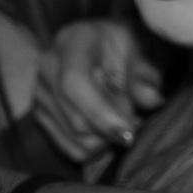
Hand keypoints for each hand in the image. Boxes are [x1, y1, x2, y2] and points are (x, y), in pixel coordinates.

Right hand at [32, 18, 162, 162]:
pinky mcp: (41, 116)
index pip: (75, 83)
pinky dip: (97, 148)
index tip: (130, 134)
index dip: (102, 114)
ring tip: (121, 119)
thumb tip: (153, 100)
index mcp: (73, 42)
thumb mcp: (138, 52)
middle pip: (77, 120)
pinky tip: (106, 128)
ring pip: (77, 140)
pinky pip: (73, 151)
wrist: (96, 46)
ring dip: (107, 140)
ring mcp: (40, 93)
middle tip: (136, 119)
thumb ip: (145, 76)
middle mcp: (48, 67)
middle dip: (113, 129)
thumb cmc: (120, 48)